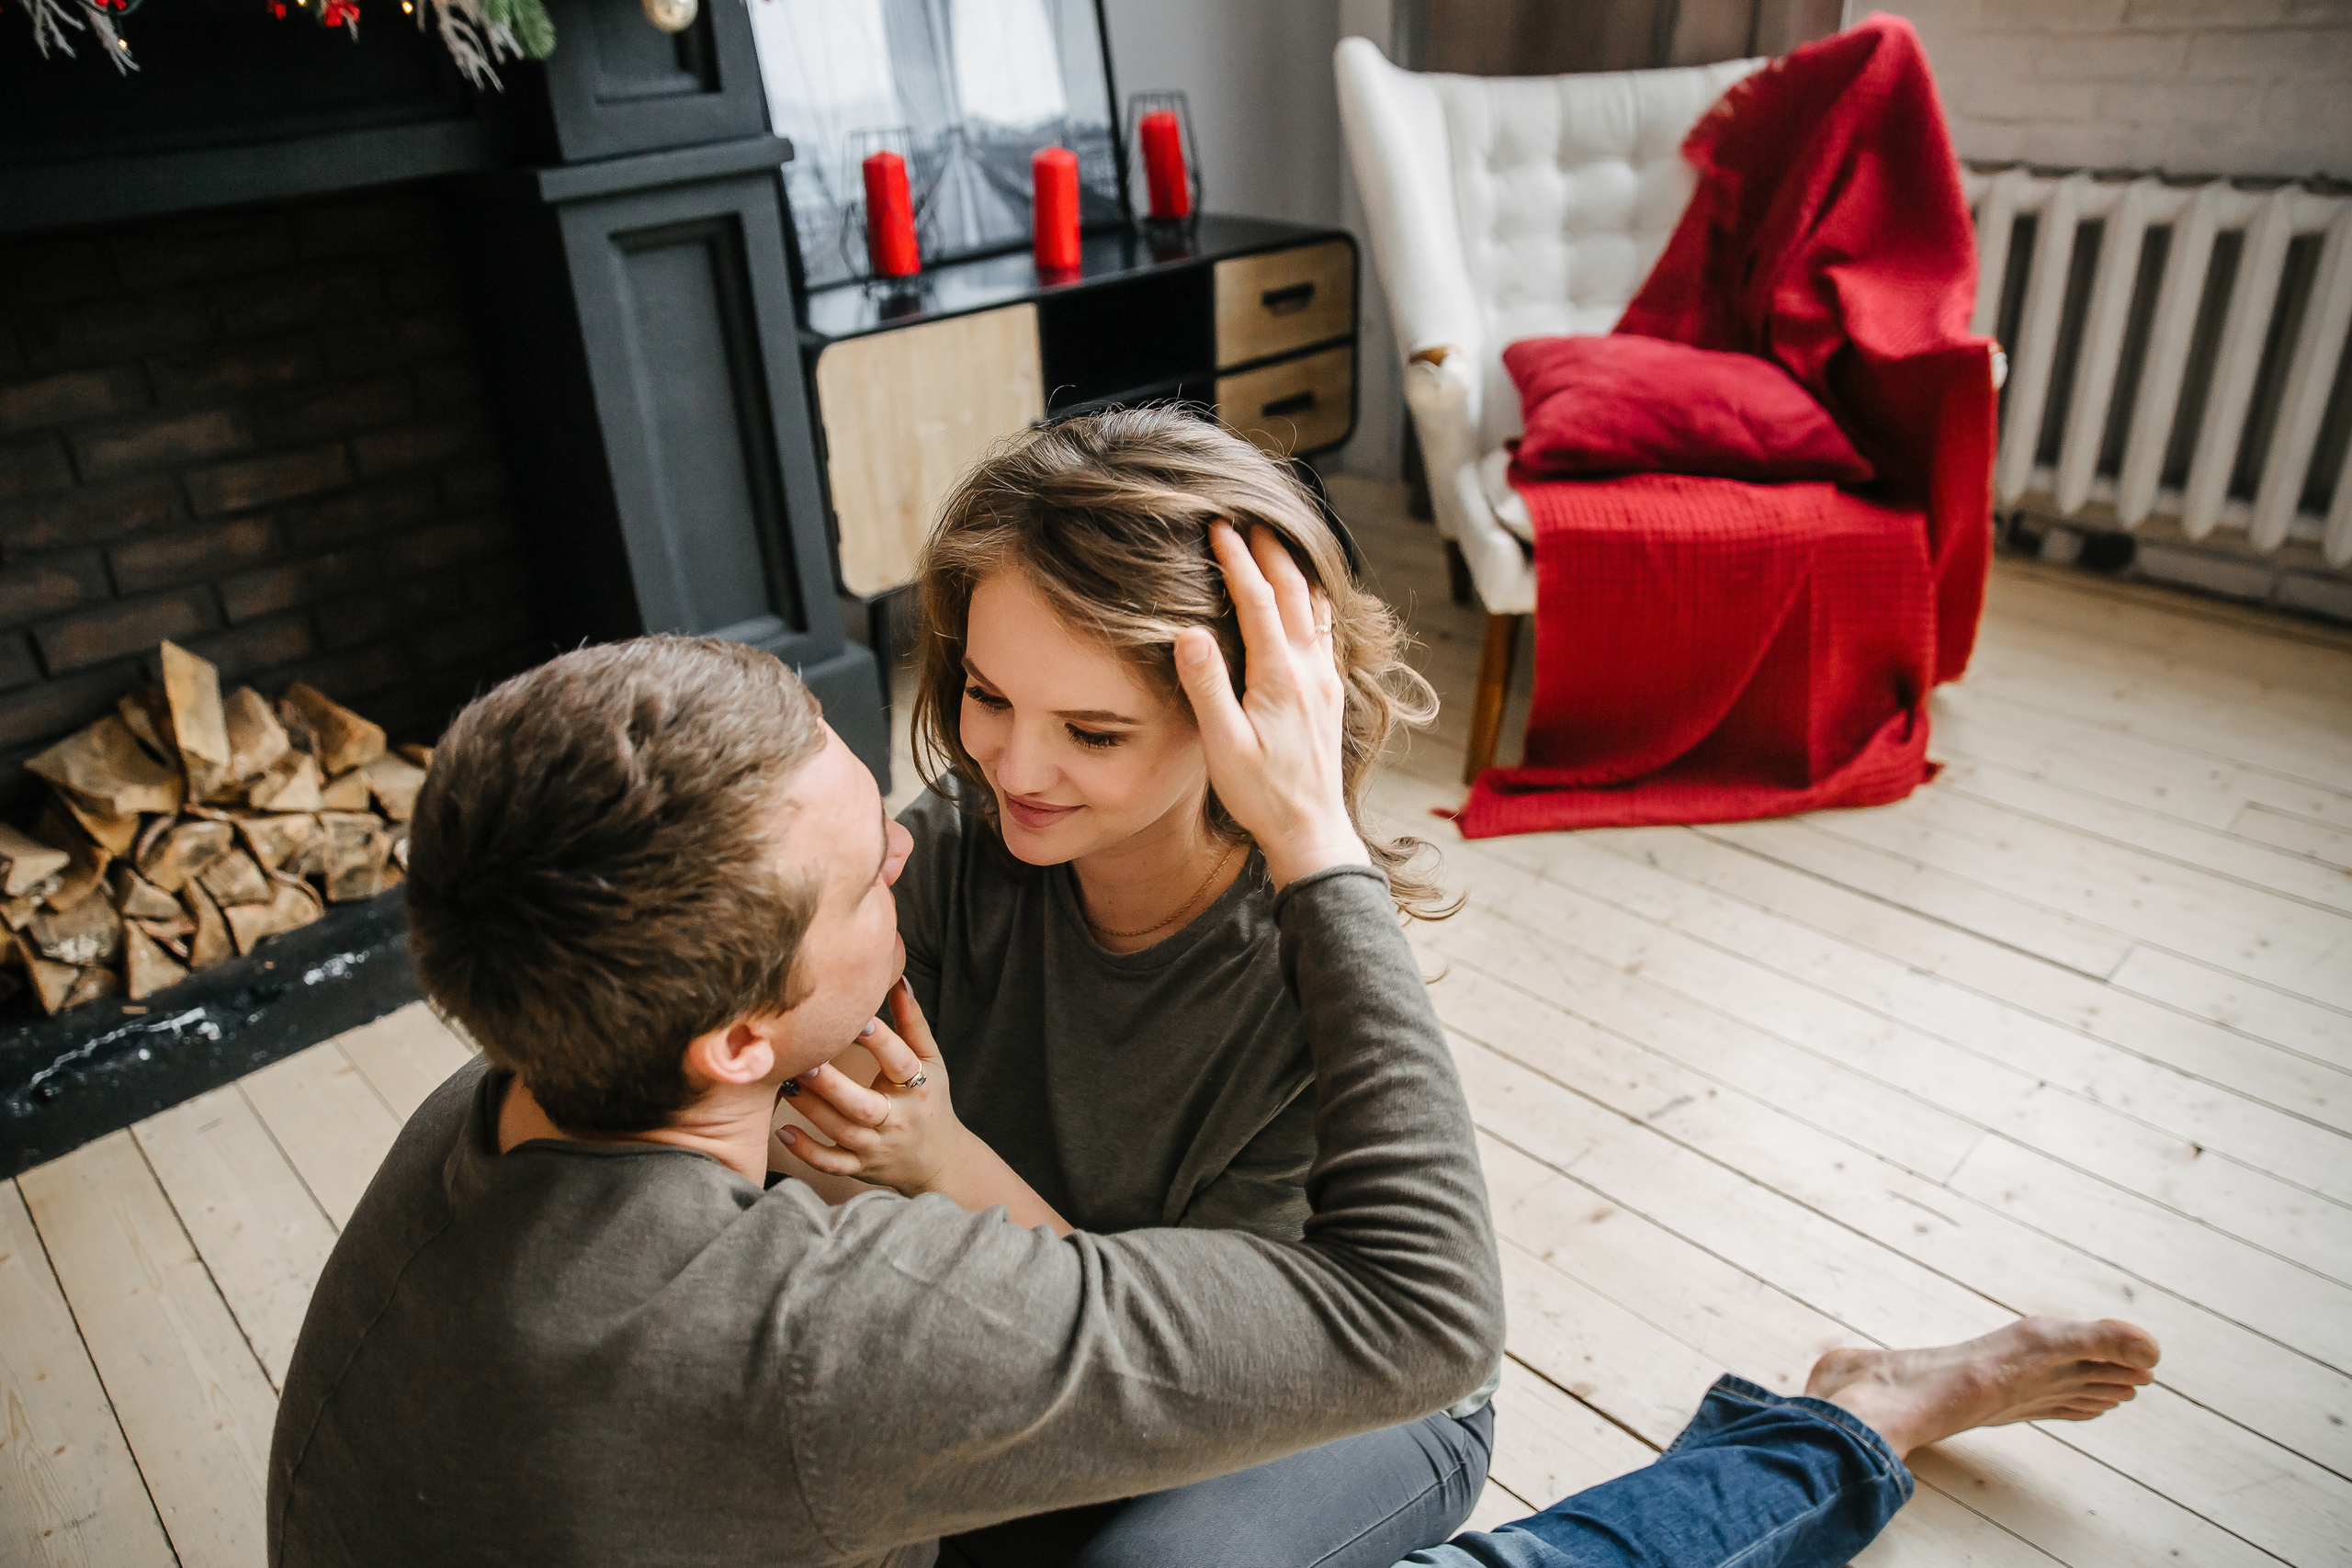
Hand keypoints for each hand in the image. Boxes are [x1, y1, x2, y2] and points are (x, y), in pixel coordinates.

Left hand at [776, 980, 965, 1197]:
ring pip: (841, 1132)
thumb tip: (898, 978)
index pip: (900, 1063)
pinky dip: (807, 1151)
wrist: (938, 1161)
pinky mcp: (860, 1167)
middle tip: (803, 1061)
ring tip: (785, 1083)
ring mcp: (877, 1147)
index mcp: (919, 1088)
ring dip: (811, 1109)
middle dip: (832, 1085)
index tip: (857, 1019)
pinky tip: (782, 1130)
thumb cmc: (930, 1100)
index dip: (881, 1042)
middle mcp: (899, 1120)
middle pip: (864, 1106)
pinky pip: (832, 1164)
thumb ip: (913, 1023)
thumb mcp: (932, 1061)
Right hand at [1176, 522, 1369, 889]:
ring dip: (1296, 571)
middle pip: (1296, 592)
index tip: (1220, 527)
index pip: (1259, 600)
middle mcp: (1310, 670)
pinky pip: (1327, 630)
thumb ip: (1207, 687)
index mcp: (1280, 676)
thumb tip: (1189, 634)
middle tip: (1250, 519)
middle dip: (1270, 552)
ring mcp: (1326, 680)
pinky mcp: (1331, 694)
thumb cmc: (1261, 794)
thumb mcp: (1223, 746)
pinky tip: (1308, 599)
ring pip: (1318, 608)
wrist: (1311, 829)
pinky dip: (1314, 601)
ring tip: (1278, 545)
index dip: (1238, 560)